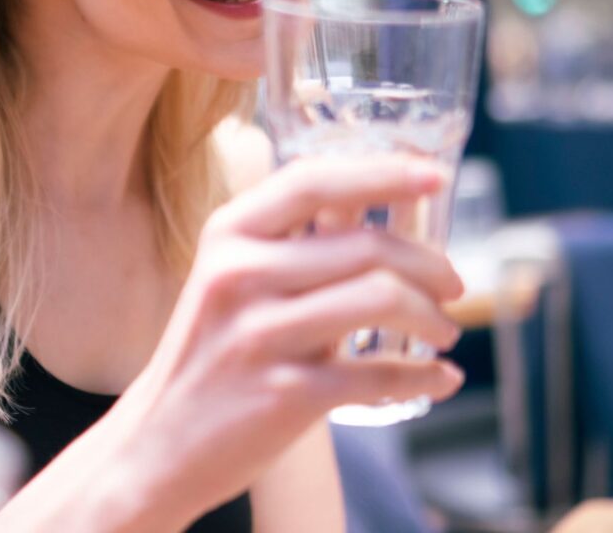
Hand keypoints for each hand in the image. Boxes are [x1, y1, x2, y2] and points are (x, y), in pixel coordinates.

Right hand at [120, 153, 464, 525]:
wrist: (159, 441)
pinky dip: (423, 375)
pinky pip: (376, 375)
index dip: (381, 171)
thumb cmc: (211, 348)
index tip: (434, 173)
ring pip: (379, 299)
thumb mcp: (234, 275)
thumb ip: (295, 239)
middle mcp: (239, 273)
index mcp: (230, 232)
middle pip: (365, 244)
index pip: (313, 181)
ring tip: (444, 329)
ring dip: (432, 316)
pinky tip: (440, 377)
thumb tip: (377, 201)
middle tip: (453, 284)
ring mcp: (260, 333)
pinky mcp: (283, 393)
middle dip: (429, 263)